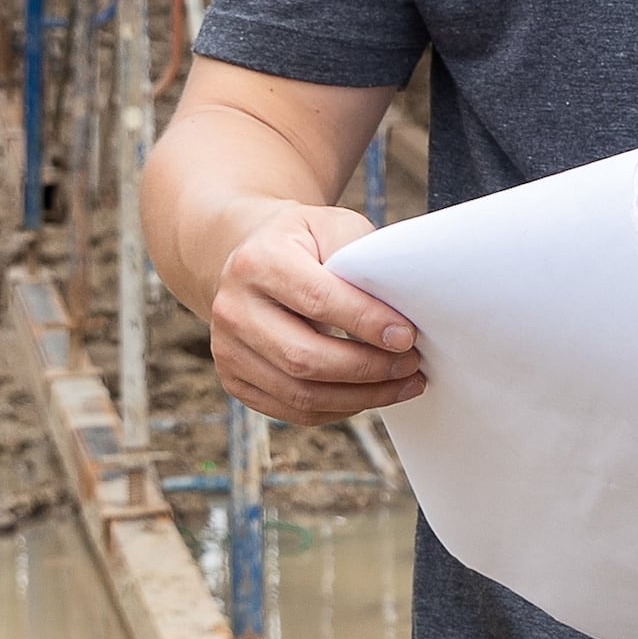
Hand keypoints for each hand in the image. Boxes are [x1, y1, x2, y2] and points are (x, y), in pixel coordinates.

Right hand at [211, 203, 420, 421]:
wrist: (251, 256)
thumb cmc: (305, 242)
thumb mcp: (333, 228)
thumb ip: (363, 261)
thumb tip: (399, 316)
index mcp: (258, 262)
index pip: (317, 301)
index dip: (366, 323)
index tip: (407, 336)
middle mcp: (233, 308)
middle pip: (304, 358)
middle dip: (368, 368)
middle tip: (411, 365)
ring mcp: (226, 349)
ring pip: (299, 393)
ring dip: (360, 396)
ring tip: (402, 385)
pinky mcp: (233, 378)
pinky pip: (291, 410)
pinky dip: (338, 409)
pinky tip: (369, 395)